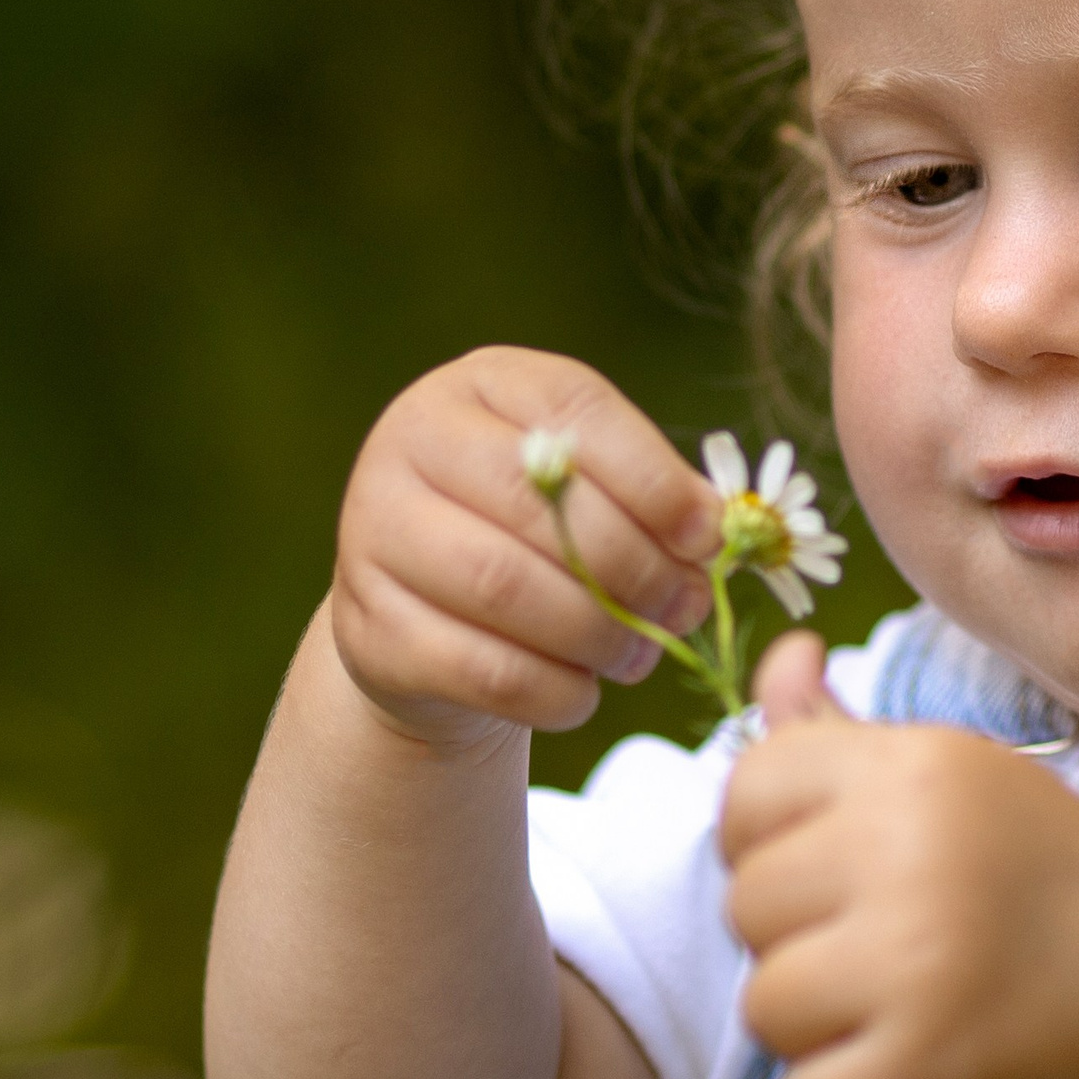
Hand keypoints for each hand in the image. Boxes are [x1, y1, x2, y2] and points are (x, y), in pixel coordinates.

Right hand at [330, 347, 721, 745]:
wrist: (429, 612)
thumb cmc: (535, 531)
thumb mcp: (592, 487)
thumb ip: (652, 497)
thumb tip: (712, 532)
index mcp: (484, 385)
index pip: (575, 412)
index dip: (653, 479)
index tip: (708, 537)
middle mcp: (412, 440)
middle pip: (537, 505)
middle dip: (634, 568)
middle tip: (684, 609)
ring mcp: (373, 531)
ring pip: (502, 586)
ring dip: (595, 632)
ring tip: (640, 655)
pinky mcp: (366, 625)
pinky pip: (476, 668)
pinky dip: (551, 691)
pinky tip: (585, 693)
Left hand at [721, 638, 1078, 1078]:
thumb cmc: (1037, 870)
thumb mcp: (955, 773)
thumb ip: (843, 732)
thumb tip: (785, 653)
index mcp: (912, 766)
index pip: (747, 790)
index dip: (772, 838)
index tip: (838, 866)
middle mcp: (908, 849)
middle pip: (746, 904)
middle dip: (801, 935)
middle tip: (891, 941)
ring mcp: (915, 961)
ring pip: (765, 1007)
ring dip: (821, 1025)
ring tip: (904, 1001)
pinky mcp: (925, 1066)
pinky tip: (907, 1067)